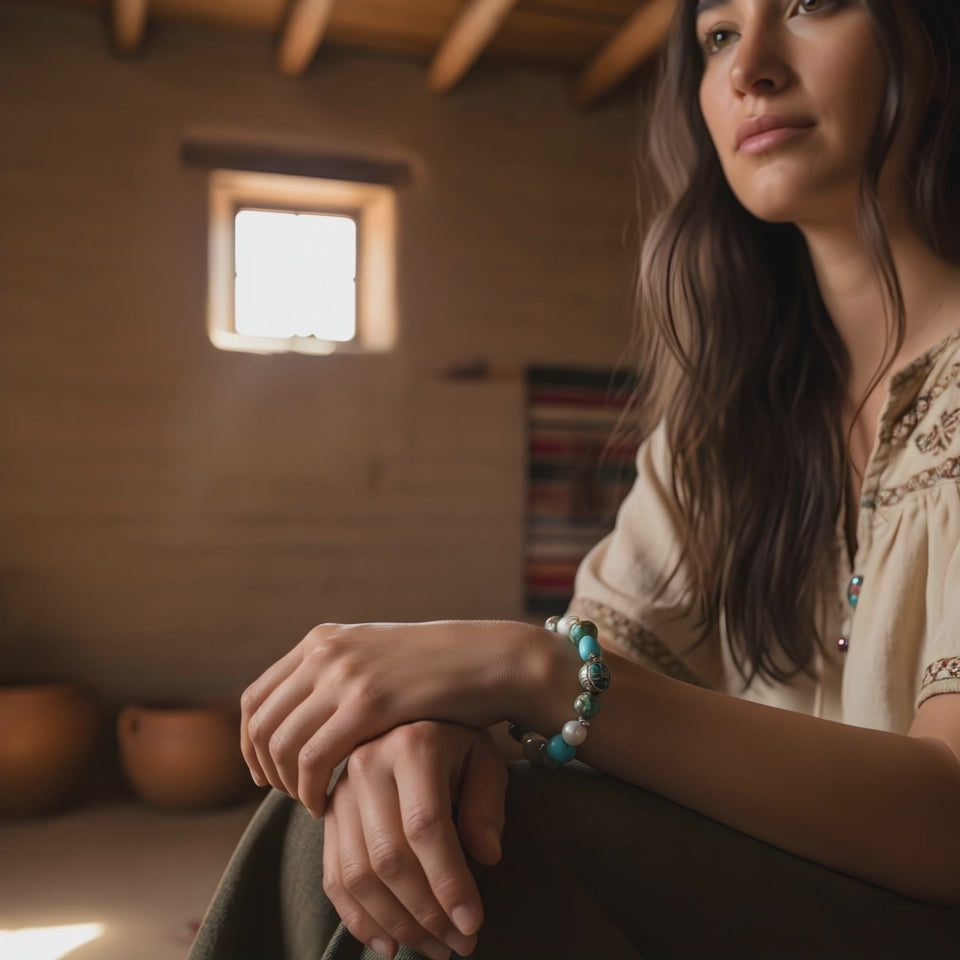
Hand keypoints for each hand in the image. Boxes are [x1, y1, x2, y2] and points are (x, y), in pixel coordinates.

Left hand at [241, 619, 544, 812]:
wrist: (488, 659)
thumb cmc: (439, 668)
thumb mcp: (377, 657)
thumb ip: (340, 673)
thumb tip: (306, 705)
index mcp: (323, 640)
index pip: (257, 697)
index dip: (250, 743)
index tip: (264, 774)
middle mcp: (325, 652)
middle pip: (261, 723)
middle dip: (264, 768)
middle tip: (286, 797)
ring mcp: (344, 675)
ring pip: (281, 744)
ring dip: (287, 784)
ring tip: (311, 803)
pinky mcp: (367, 703)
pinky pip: (313, 759)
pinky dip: (309, 789)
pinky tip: (325, 804)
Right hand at [322, 721, 506, 959]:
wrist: (411, 715)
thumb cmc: (456, 741)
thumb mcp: (484, 758)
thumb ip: (488, 803)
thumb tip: (486, 856)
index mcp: (412, 744)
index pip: (426, 825)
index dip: (449, 881)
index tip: (474, 924)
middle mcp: (367, 764)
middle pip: (388, 856)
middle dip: (426, 913)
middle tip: (459, 945)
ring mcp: (340, 790)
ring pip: (358, 874)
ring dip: (397, 925)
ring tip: (435, 949)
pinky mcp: (327, 814)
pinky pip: (334, 878)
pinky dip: (360, 920)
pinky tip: (390, 946)